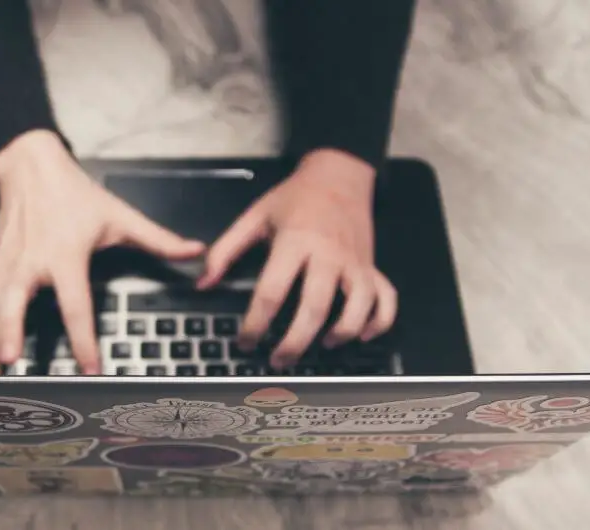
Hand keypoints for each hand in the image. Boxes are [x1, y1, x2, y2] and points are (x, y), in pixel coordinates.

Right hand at [0, 130, 204, 374]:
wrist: (32, 164)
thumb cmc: (75, 194)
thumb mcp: (120, 215)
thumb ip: (159, 239)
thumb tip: (195, 252)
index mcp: (64, 257)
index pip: (76, 306)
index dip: (83, 340)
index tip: (89, 367)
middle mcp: (29, 263)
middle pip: (14, 306)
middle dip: (8, 336)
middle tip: (7, 367)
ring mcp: (3, 262)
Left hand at [198, 149, 396, 368]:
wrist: (339, 174)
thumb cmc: (294, 198)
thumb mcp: (254, 216)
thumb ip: (226, 250)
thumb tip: (203, 283)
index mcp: (296, 242)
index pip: (272, 292)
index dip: (255, 324)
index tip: (245, 342)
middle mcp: (329, 255)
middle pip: (314, 308)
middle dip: (295, 342)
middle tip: (279, 360)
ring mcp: (356, 262)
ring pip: (357, 307)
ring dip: (341, 333)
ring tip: (322, 347)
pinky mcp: (373, 266)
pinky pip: (386, 300)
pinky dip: (379, 322)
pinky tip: (361, 336)